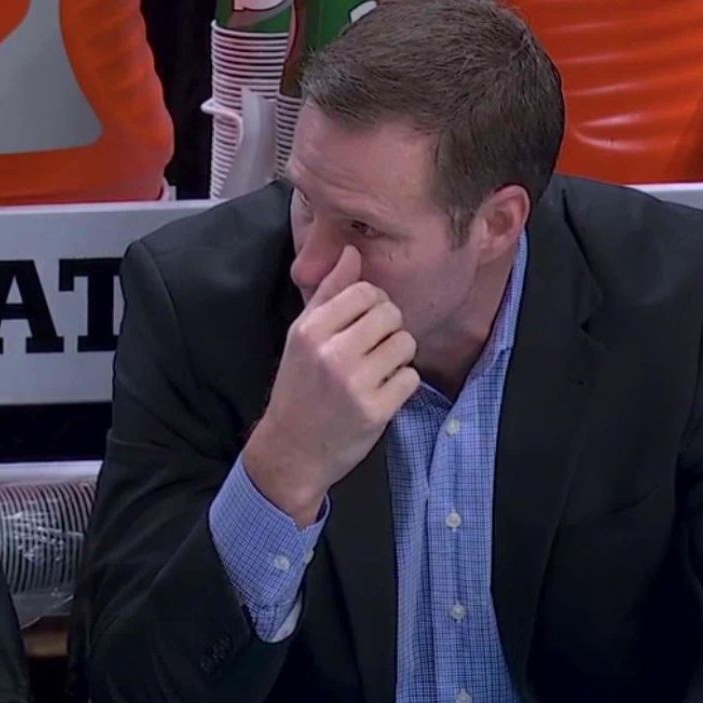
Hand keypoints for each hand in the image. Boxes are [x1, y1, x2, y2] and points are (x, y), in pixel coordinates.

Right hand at [243, 246, 420, 523]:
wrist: (291, 450)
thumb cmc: (299, 387)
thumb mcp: (302, 336)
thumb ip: (329, 293)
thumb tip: (352, 252)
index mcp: (311, 330)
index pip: (364, 291)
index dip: (373, 303)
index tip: (365, 322)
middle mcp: (332, 354)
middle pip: (390, 314)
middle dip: (389, 328)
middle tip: (374, 348)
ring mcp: (355, 384)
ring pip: (405, 344)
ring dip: (398, 357)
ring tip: (377, 370)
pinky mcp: (375, 412)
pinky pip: (410, 378)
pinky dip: (401, 385)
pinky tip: (381, 393)